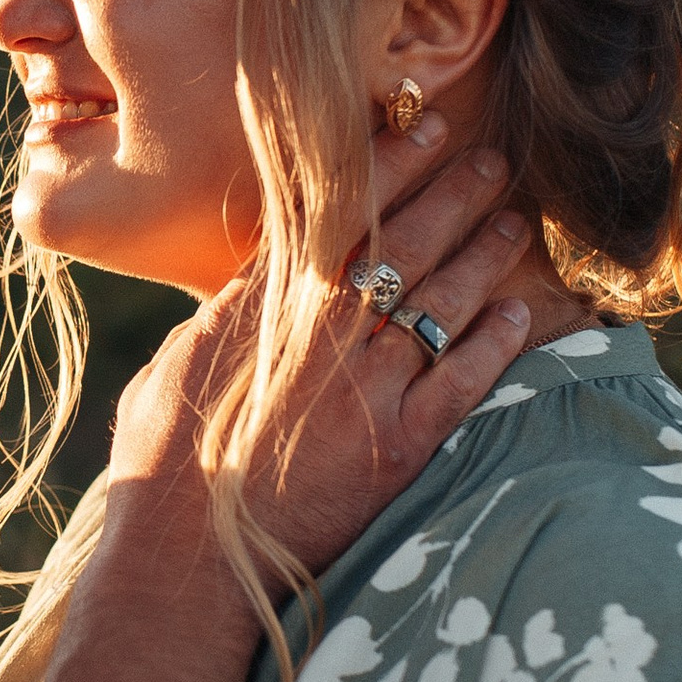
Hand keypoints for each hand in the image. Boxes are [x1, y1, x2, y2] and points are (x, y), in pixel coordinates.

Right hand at [110, 131, 532, 582]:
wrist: (186, 556)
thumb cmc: (161, 465)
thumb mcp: (175, 366)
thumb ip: (223, 321)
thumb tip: (243, 292)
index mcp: (264, 303)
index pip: (341, 209)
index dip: (389, 161)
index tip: (423, 126)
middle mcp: (323, 330)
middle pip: (405, 239)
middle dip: (452, 191)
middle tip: (489, 160)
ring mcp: (366, 385)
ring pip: (444, 298)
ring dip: (485, 255)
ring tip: (515, 224)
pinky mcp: (399, 445)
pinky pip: (463, 381)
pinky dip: (495, 344)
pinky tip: (520, 315)